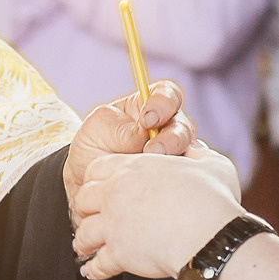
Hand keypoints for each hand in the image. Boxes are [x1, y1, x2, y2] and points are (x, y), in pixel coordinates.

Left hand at [64, 79, 194, 212]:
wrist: (89, 183)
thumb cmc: (92, 149)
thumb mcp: (98, 131)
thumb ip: (122, 129)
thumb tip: (146, 135)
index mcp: (149, 106)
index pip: (167, 94)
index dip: (163, 103)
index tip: (148, 119)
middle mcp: (168, 127)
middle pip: (184, 126)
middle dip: (172, 138)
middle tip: (153, 151)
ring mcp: (175, 153)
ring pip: (189, 153)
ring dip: (174, 160)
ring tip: (154, 172)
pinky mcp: (176, 176)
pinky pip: (187, 175)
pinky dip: (179, 179)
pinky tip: (163, 186)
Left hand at [71, 151, 244, 279]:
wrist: (211, 236)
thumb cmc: (214, 199)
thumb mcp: (211, 164)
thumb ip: (197, 154)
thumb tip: (194, 149)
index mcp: (133, 168)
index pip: (97, 167)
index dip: (95, 177)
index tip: (98, 185)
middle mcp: (116, 194)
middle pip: (82, 198)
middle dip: (84, 208)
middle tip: (88, 215)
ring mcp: (114, 225)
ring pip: (83, 232)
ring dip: (83, 240)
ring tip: (83, 246)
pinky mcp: (119, 254)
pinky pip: (97, 264)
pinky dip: (93, 269)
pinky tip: (90, 271)